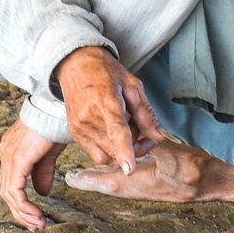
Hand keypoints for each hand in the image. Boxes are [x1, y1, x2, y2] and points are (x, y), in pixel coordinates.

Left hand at [0, 118, 62, 230]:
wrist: (55, 108)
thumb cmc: (54, 124)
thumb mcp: (49, 154)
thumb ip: (43, 173)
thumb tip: (42, 193)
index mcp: (12, 152)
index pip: (10, 184)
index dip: (21, 203)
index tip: (35, 216)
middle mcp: (6, 154)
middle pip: (6, 192)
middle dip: (20, 213)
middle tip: (35, 226)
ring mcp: (8, 156)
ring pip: (8, 194)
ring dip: (23, 213)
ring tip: (38, 224)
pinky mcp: (16, 159)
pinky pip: (15, 190)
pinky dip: (24, 205)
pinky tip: (36, 214)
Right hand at [54, 46, 163, 174]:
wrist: (75, 64)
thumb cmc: (105, 71)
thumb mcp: (132, 85)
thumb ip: (146, 114)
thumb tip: (159, 137)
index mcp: (106, 100)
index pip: (117, 130)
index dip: (125, 150)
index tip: (129, 168)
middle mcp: (89, 116)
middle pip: (117, 147)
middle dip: (137, 146)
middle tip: (147, 134)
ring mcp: (80, 126)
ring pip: (108, 154)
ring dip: (122, 150)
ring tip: (127, 129)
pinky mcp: (75, 133)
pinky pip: (97, 155)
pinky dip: (109, 150)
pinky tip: (113, 133)